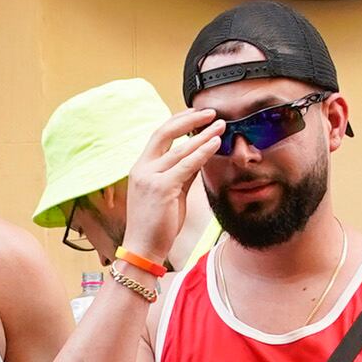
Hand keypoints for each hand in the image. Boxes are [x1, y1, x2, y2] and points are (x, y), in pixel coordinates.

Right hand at [125, 110, 222, 265]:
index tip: (196, 114)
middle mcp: (142, 168)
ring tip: (221, 126)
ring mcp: (150, 177)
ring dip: (203, 135)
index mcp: (141, 168)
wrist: (142, 249)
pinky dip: (202, 152)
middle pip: (164, 132)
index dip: (178, 122)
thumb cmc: (156, 225)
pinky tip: (215, 144)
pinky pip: (186, 165)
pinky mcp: (161, 188)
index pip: (159, 136)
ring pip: (179, 148)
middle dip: (189, 119)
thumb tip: (200, 155)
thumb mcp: (170, 193)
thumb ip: (182, 173)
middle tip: (210, 112)